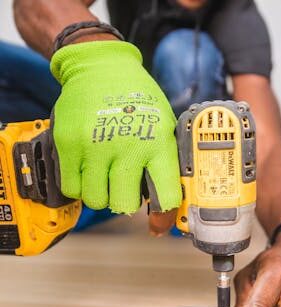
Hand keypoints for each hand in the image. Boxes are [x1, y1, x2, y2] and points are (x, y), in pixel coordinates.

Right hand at [50, 41, 180, 232]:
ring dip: (102, 194)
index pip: (166, 195)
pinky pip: (72, 188)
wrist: (102, 67)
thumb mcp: (165, 126)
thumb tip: (168, 203)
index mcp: (159, 143)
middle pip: (124, 205)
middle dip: (126, 202)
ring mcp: (95, 146)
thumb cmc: (139, 99)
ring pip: (97, 200)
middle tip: (125, 188)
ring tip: (105, 175)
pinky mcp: (69, 144)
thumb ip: (166, 162)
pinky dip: (80, 186)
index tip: (159, 223)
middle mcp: (128, 147)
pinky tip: (88, 170)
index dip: (163, 216)